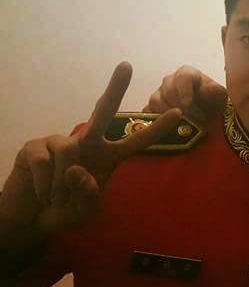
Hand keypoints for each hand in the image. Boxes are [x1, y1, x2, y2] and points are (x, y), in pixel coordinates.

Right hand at [0, 63, 180, 245]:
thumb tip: (77, 169)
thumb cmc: (62, 212)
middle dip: (115, 88)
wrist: (30, 221)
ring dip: (62, 185)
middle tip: (126, 65)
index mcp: (107, 156)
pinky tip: (42, 194)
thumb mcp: (85, 210)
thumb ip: (89, 193)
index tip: (179, 113)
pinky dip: (45, 187)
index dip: (156, 129)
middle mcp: (87, 143)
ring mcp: (59, 142)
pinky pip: (46, 164)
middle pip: (103, 111)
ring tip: (56, 198)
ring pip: (70, 152)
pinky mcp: (34, 148)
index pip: (136, 141)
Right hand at [143, 65, 226, 120]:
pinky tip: (168, 129)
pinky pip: (147, 113)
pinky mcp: (150, 108)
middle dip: (180, 106)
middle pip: (168, 90)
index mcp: (186, 73)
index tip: (188, 104)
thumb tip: (206, 89)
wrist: (204, 116)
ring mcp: (158, 94)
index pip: (183, 77)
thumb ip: (216, 91)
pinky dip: (156, 121)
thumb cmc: (212, 103)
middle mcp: (169, 81)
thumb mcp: (219, 97)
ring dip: (169, 115)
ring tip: (183, 126)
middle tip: (191, 120)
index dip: (185, 90)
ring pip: (156, 101)